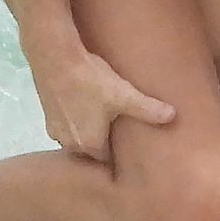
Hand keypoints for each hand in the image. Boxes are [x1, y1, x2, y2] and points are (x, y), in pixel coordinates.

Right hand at [32, 47, 176, 162]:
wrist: (54, 57)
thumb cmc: (90, 81)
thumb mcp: (124, 95)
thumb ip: (148, 108)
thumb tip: (173, 116)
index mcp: (89, 145)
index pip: (107, 164)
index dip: (120, 160)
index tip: (132, 156)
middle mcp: (69, 143)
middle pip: (91, 152)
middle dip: (104, 146)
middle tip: (121, 135)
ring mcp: (55, 129)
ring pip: (77, 138)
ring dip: (88, 132)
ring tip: (104, 119)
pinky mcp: (46, 112)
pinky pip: (66, 124)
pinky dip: (76, 119)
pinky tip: (85, 104)